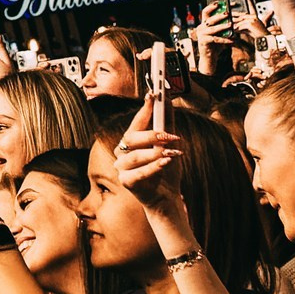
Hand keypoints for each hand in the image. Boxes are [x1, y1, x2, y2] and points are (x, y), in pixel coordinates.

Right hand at [115, 104, 187, 218]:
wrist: (166, 198)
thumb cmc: (165, 170)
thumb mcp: (170, 145)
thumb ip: (167, 123)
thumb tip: (168, 100)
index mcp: (130, 142)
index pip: (136, 122)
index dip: (144, 109)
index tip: (154, 95)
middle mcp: (122, 153)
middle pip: (131, 138)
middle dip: (151, 135)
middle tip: (171, 135)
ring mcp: (122, 168)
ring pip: (134, 156)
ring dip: (155, 153)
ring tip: (172, 152)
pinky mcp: (127, 183)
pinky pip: (139, 173)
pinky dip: (154, 167)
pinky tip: (166, 162)